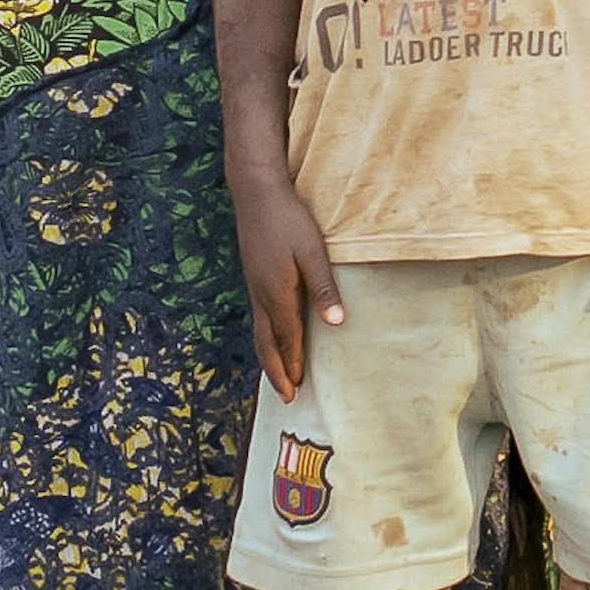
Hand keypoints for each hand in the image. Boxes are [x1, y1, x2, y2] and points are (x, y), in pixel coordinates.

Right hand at [234, 168, 345, 393]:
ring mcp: (254, 286)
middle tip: (285, 396)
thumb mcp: (312, 251)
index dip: (293, 364)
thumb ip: (323, 288)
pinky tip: (272, 336)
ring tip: (277, 375)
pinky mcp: (253, 276)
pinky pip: (258, 316)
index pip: (287, 338)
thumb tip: (336, 324)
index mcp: (277, 293)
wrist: (256, 193)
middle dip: (276, 371)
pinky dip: (265, 337)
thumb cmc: (289, 219)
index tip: (297, 388)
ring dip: (269, 356)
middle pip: (266, 343)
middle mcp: (261, 294)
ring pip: (259, 331)